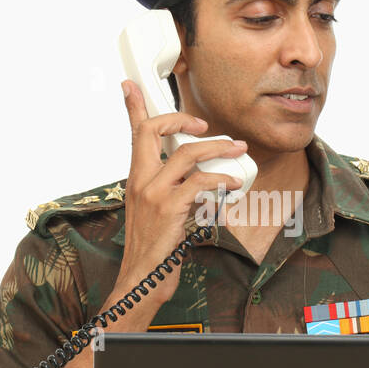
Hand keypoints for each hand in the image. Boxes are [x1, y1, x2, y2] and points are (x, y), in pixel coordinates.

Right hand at [109, 80, 247, 312]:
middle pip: (153, 131)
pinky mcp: (169, 209)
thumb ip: (168, 191)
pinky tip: (233, 184)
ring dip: (217, 149)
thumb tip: (195, 178)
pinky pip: (200, 182)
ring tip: (237, 150)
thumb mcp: (154, 214)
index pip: (133, 134)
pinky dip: (221, 179)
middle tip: (205, 124)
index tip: (131, 86)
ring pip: (186, 153)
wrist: (141, 281)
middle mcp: (140, 181)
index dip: (134, 107)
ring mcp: (153, 194)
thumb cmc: (152, 251)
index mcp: (136, 180)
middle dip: (181, 118)